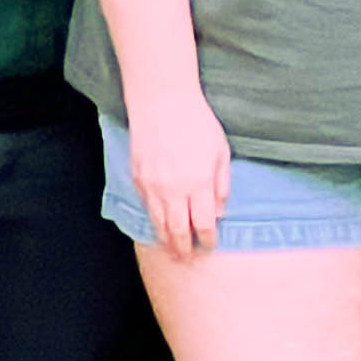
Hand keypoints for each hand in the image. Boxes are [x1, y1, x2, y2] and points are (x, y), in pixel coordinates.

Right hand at [127, 89, 232, 260]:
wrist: (162, 101)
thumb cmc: (197, 122)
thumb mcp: (221, 151)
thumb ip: (221, 184)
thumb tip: (218, 211)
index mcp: (199, 183)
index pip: (203, 224)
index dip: (207, 239)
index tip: (209, 245)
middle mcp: (174, 189)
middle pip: (178, 231)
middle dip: (184, 249)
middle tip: (188, 260)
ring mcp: (153, 185)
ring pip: (159, 223)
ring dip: (166, 240)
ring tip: (172, 252)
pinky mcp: (138, 178)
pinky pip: (146, 207)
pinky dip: (153, 221)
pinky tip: (158, 227)